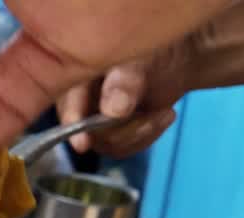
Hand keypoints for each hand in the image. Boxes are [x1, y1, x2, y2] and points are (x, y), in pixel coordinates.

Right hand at [55, 62, 179, 158]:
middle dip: (121, 129)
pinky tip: (164, 115)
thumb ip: (125, 81)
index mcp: (74, 71)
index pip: (67, 100)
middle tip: (151, 116)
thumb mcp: (141, 59)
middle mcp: (77, 98)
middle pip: (86, 130)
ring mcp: (92, 118)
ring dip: (139, 132)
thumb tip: (113, 110)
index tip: (83, 143)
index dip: (73, 121)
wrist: (176, 55)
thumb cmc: (154, 45)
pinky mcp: (110, 132)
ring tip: (163, 112)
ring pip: (106, 143)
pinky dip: (147, 135)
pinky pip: (122, 147)